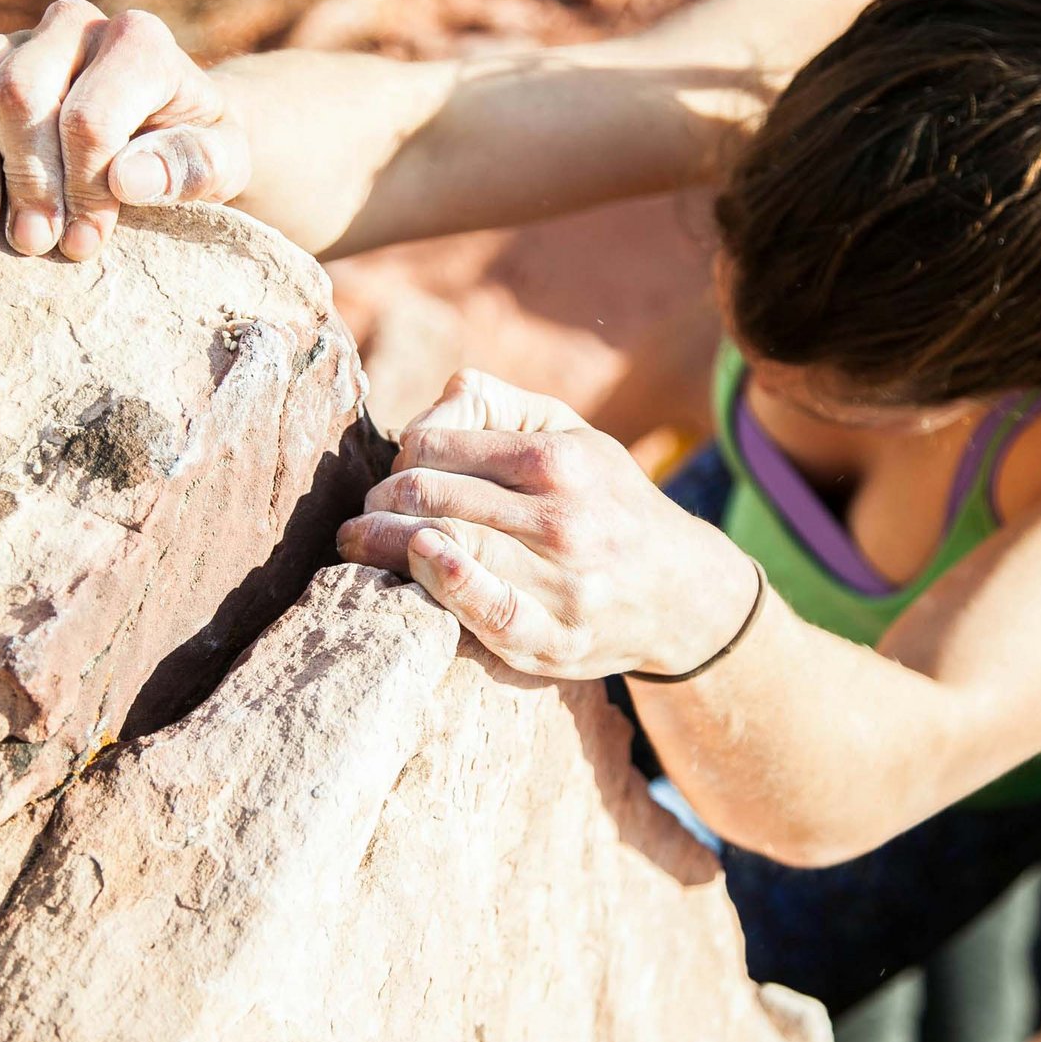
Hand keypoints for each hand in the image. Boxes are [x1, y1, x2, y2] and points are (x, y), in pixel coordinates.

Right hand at [0, 0, 250, 260]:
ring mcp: (21, 35)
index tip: (84, 242)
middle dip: (23, 179)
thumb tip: (128, 180)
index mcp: (140, 44)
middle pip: (19, 93)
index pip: (89, 118)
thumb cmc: (193, 148)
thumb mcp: (221, 164)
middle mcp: (75, 26)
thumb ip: (188, 168)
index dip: (80, 189)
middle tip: (31, 243)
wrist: (172, 127)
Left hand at [338, 371, 757, 679]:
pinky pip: (485, 612)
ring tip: (359, 541)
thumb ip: (497, 405)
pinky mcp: (555, 639)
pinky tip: (416, 564)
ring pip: (440, 549)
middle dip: (378, 501)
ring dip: (379, 543)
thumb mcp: (572, 434)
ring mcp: (560, 583)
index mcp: (558, 460)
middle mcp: (560, 518)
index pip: (434, 444)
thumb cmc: (605, 501)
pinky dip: (440, 584)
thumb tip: (435, 402)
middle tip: (365, 512)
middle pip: (426, 495)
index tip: (397, 474)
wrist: (681, 591)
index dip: (400, 457)